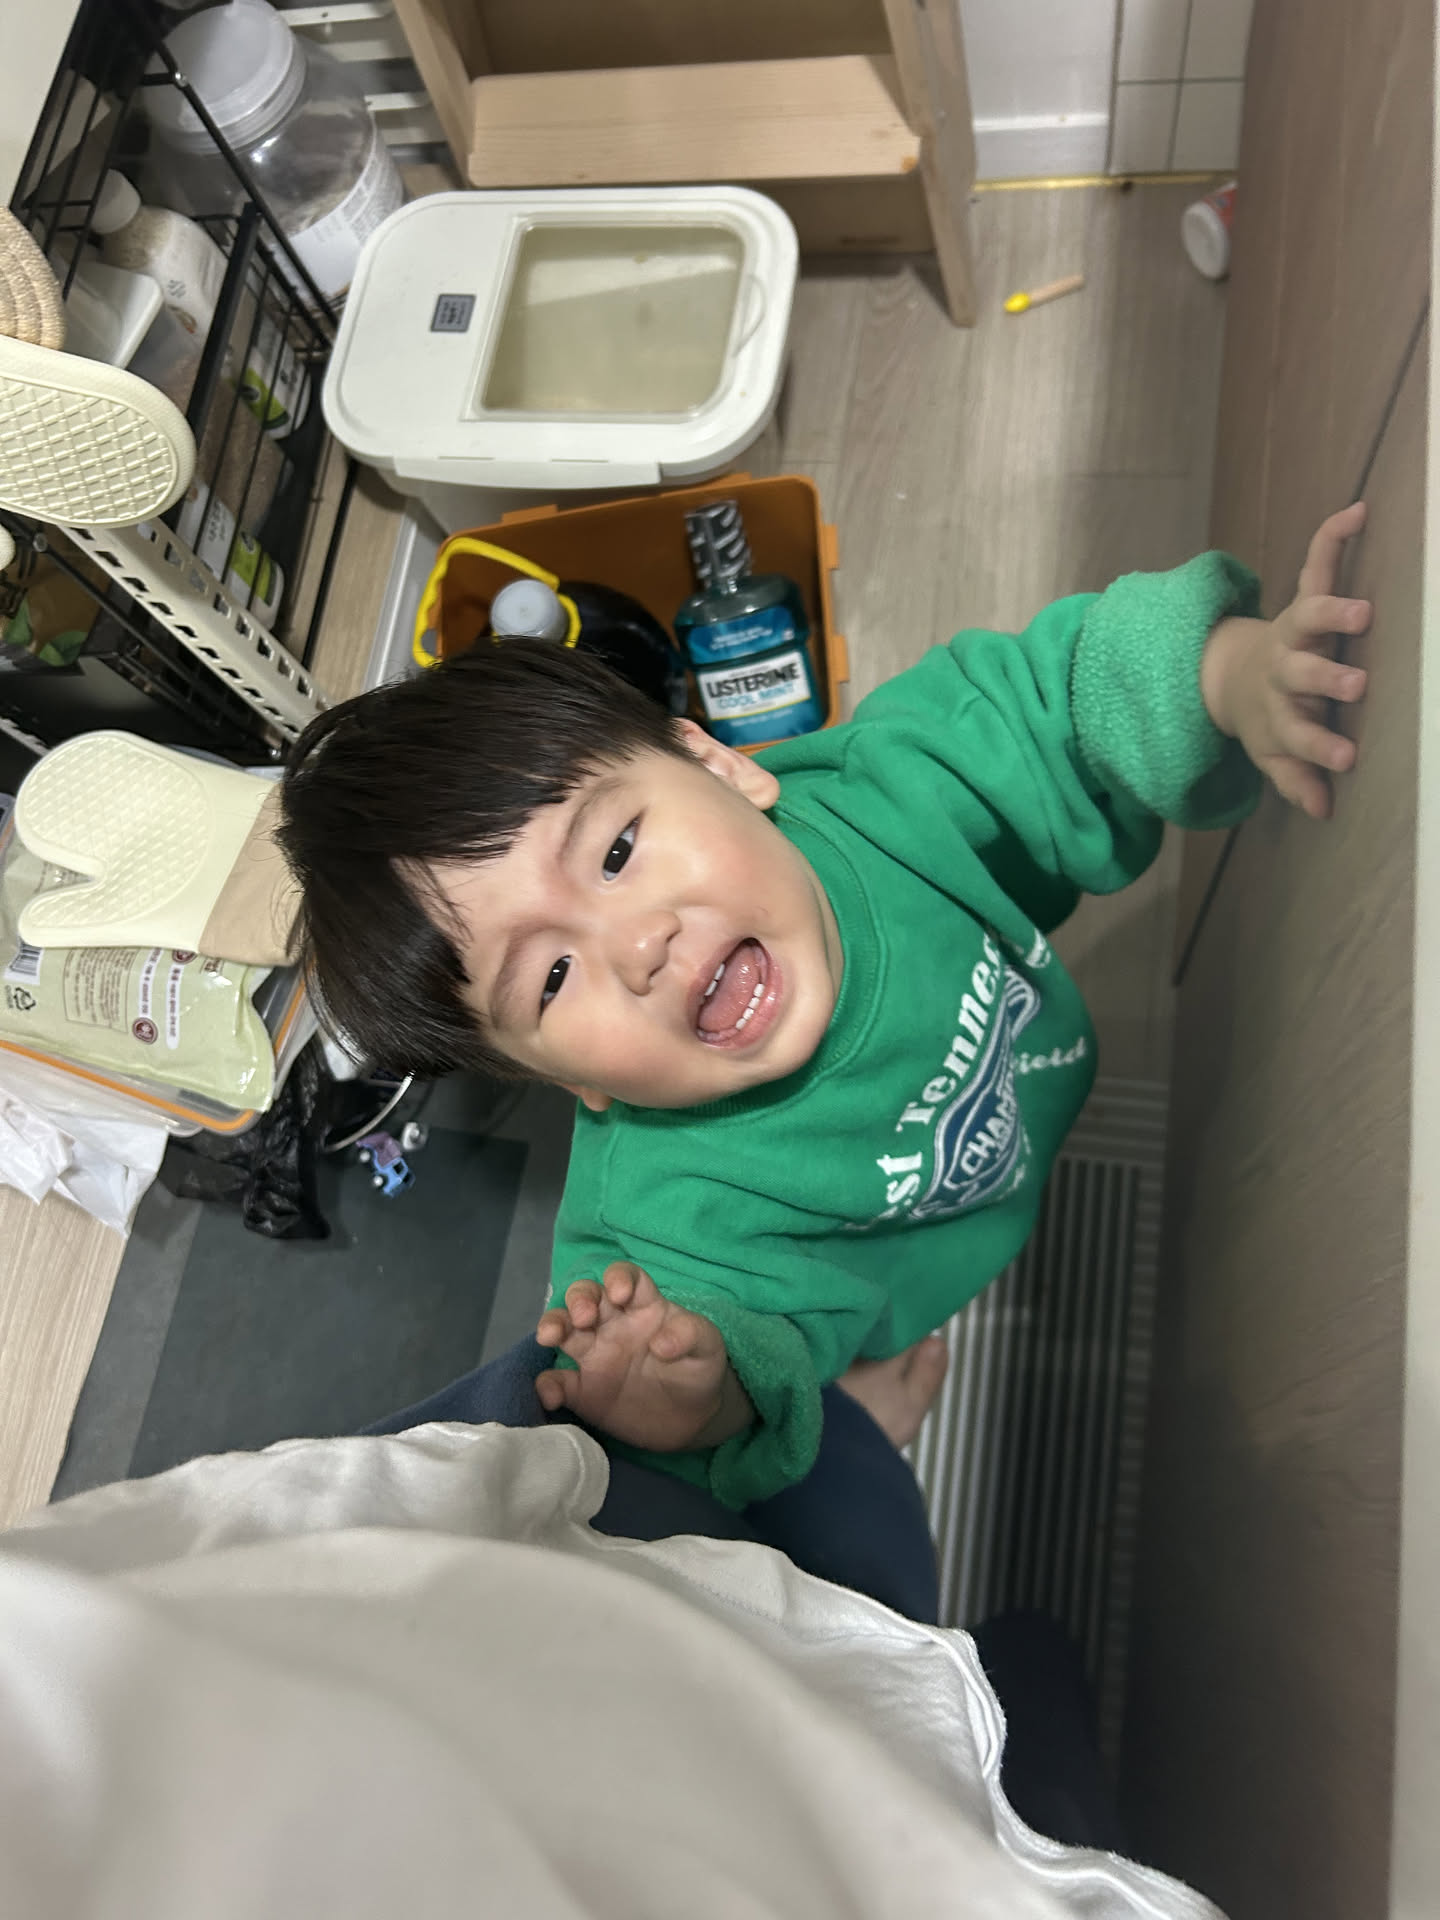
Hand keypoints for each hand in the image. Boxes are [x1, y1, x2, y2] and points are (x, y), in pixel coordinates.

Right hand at [535, 1261, 751, 1451]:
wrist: (693, 1418)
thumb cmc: (698, 1369)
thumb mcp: (707, 1347)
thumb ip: (690, 1335)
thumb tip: (661, 1342)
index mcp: (643, 1306)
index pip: (626, 1278)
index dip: (618, 1278)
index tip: (620, 1294)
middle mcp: (612, 1323)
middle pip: (586, 1296)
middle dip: (579, 1298)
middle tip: (584, 1317)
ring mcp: (595, 1355)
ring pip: (563, 1329)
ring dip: (552, 1325)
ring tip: (550, 1337)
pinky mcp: (583, 1391)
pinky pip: (557, 1382)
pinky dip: (547, 1385)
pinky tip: (550, 1395)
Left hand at [1200, 502, 1371, 818]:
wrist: (1232, 678)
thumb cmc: (1269, 718)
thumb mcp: (1274, 752)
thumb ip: (1295, 778)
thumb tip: (1322, 809)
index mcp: (1279, 708)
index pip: (1299, 731)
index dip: (1319, 746)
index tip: (1347, 760)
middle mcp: (1284, 667)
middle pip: (1302, 673)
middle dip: (1328, 679)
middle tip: (1358, 685)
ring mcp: (1293, 630)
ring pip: (1309, 614)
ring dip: (1334, 609)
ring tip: (1364, 609)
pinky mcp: (1301, 596)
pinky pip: (1316, 560)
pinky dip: (1332, 535)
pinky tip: (1356, 511)